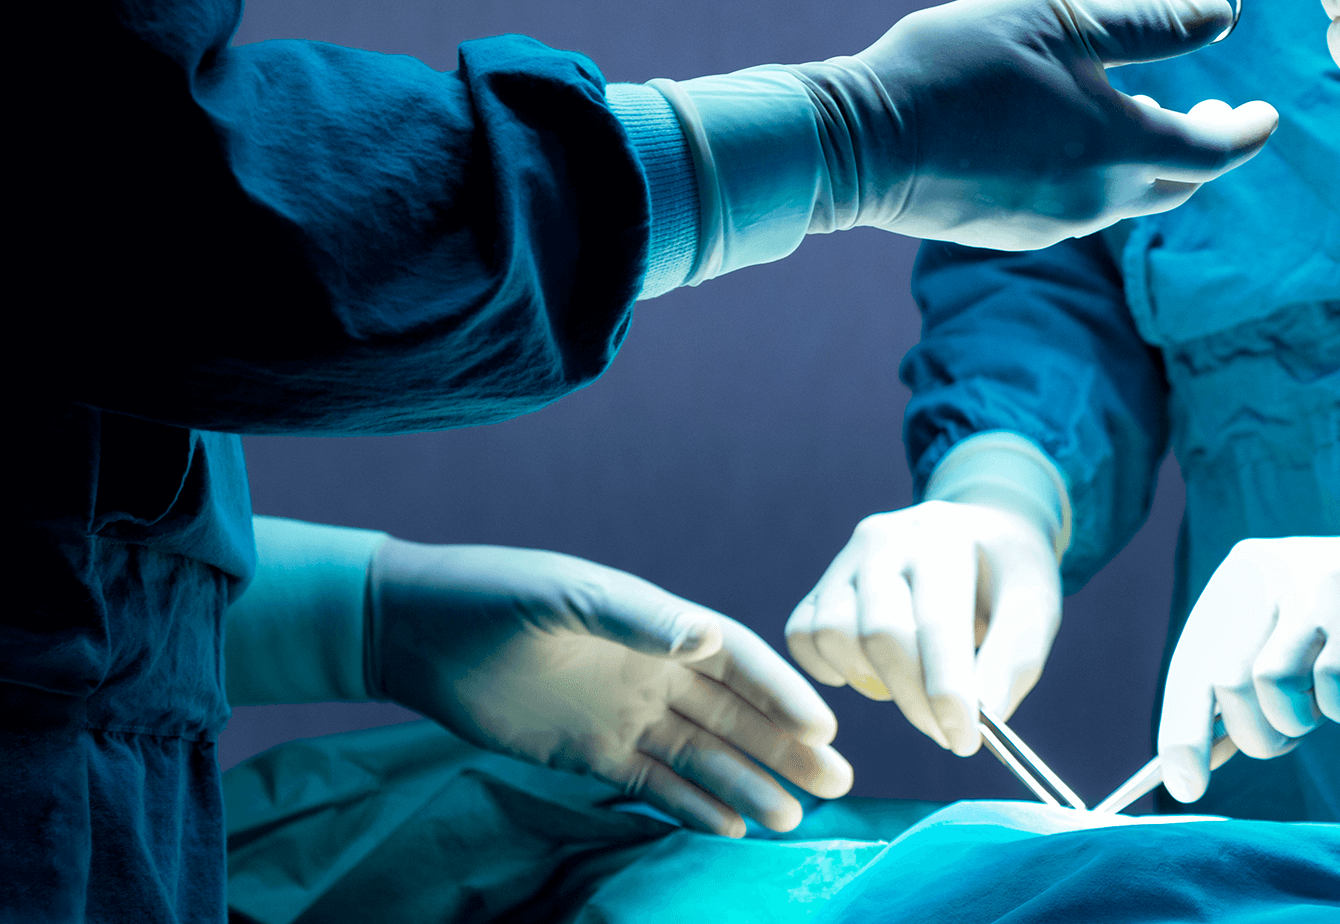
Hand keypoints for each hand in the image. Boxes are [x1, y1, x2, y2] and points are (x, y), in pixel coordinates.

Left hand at [368, 539, 851, 837]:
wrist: (414, 632)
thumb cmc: (493, 595)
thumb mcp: (563, 596)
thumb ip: (635, 618)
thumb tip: (704, 639)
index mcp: (657, 625)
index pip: (737, 661)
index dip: (782, 693)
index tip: (825, 727)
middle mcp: (653, 671)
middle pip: (735, 715)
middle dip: (786, 747)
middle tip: (839, 784)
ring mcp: (624, 714)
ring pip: (702, 756)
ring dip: (749, 783)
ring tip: (793, 818)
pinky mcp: (588, 753)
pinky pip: (652, 784)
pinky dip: (691, 806)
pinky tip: (730, 828)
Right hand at [786, 500, 1062, 755]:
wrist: (978, 533)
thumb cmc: (1007, 577)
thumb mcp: (1035, 607)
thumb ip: (1015, 660)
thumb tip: (987, 716)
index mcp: (945, 537)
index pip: (937, 621)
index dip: (948, 689)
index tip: (964, 741)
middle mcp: (886, 538)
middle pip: (880, 633)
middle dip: (915, 699)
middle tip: (947, 733)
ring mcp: (847, 559)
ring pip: (831, 634)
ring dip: (872, 682)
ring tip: (914, 687)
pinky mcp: (822, 583)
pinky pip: (801, 635)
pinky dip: (828, 668)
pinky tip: (873, 674)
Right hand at [805, 0, 1279, 248]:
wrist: (863, 140)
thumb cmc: (959, 65)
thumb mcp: (1059, 18)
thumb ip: (1148, 24)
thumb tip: (1222, 17)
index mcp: (1121, 147)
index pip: (1216, 152)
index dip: (1247, 131)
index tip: (1264, 112)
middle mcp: (1099, 200)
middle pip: (1179, 183)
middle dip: (1203, 145)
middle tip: (1207, 105)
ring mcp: (1056, 225)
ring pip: (1127, 196)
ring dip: (1142, 156)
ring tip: (1128, 108)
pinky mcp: (1018, 233)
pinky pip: (1080, 206)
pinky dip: (1094, 173)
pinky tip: (1063, 137)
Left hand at [1157, 517, 1339, 802]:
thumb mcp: (1292, 641)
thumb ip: (1242, 689)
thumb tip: (1188, 764)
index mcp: (1241, 575)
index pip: (1191, 665)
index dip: (1181, 732)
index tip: (1185, 786)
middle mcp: (1270, 570)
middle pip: (1223, 682)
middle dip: (1257, 733)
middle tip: (1296, 731)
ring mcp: (1320, 585)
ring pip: (1270, 686)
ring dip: (1302, 720)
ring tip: (1334, 699)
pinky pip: (1333, 688)